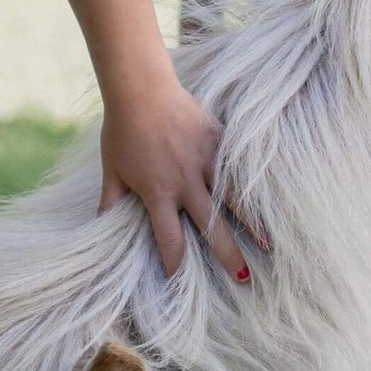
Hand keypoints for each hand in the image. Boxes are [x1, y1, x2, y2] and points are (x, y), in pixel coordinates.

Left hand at [99, 68, 252, 281]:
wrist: (141, 87)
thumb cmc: (121, 132)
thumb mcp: (111, 173)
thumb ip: (110, 204)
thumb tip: (99, 230)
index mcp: (157, 193)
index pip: (169, 239)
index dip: (175, 264)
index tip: (182, 283)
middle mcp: (185, 181)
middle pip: (210, 226)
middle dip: (227, 254)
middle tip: (244, 279)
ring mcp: (205, 159)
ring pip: (234, 197)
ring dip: (252, 222)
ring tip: (268, 244)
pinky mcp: (218, 138)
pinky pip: (238, 168)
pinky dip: (253, 186)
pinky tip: (271, 202)